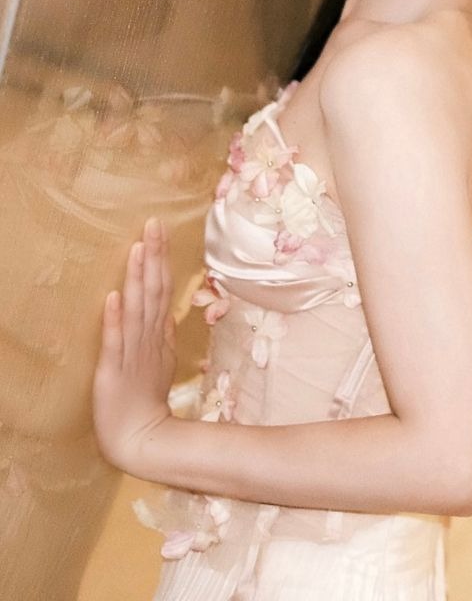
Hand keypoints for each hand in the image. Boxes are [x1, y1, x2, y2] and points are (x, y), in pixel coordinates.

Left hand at [93, 217, 176, 474]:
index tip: (158, 229)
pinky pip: (115, 340)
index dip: (160, 258)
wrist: (141, 438)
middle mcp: (148, 336)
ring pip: (136, 308)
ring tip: (137, 249)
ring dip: (136, 278)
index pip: (162, 287)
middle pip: (152, 290)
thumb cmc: (147, 399)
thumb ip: (162, 332)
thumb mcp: (161, 360)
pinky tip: (113, 297)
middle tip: (153, 224)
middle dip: (153, 256)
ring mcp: (132, 351)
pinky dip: (115, 319)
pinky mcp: (113, 368)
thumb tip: (167, 306)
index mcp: (158, 333)